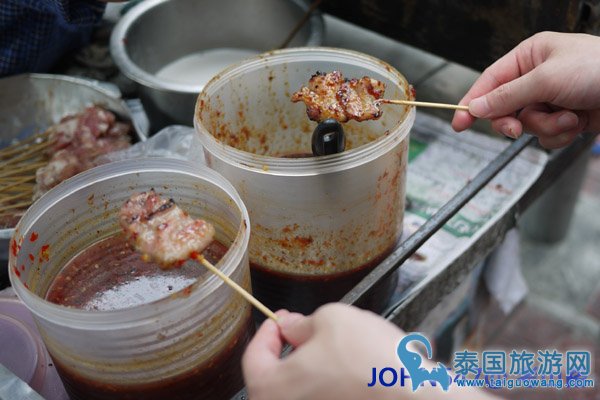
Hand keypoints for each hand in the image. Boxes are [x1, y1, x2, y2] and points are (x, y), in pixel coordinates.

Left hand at [242, 303, 499, 399]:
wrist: (418, 398)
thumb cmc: (369, 361)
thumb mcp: (331, 319)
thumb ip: (302, 322)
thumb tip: (291, 327)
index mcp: (271, 390)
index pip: (254, 357)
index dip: (267, 331)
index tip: (280, 318)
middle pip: (278, 376)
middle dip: (293, 347)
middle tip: (308, 327)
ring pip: (305, 388)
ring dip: (315, 364)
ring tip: (339, 344)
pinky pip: (327, 398)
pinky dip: (334, 382)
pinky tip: (354, 366)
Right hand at [452, 32, 599, 148]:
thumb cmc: (599, 70)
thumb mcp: (546, 79)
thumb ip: (507, 95)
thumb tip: (477, 107)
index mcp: (530, 57)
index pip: (491, 81)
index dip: (474, 102)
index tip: (459, 122)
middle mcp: (538, 77)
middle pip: (505, 108)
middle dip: (516, 121)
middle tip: (516, 129)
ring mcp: (552, 99)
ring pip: (527, 125)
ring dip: (546, 126)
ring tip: (568, 116)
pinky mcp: (565, 117)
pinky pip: (546, 134)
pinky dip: (560, 133)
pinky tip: (577, 122)